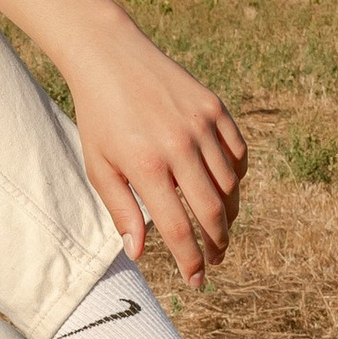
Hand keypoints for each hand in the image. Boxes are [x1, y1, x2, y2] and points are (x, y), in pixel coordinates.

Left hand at [69, 24, 247, 288]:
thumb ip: (121, 212)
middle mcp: (180, 146)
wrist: (110, 57)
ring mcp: (202, 124)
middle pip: (213, 211)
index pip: (180, 228)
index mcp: (147, 166)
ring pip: (231, 184)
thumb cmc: (99, 118)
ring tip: (220, 229)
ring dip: (229, 214)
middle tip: (215, 260)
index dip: (191, 260)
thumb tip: (138, 254)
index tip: (196, 281)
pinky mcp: (215, 107)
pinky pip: (238, 154)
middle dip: (217, 243)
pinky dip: (236, 177)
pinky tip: (226, 191)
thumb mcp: (100, 167)